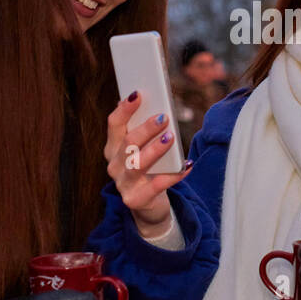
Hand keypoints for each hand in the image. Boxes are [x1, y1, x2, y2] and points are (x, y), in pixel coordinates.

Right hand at [104, 91, 191, 235]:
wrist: (149, 205)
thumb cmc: (149, 170)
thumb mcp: (143, 149)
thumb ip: (144, 130)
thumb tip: (155, 105)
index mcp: (113, 148)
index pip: (114, 124)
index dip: (124, 109)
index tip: (138, 93)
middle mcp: (114, 165)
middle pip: (127, 143)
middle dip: (145, 128)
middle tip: (163, 117)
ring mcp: (123, 184)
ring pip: (136, 164)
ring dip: (154, 149)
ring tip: (170, 138)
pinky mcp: (135, 200)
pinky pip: (156, 186)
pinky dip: (173, 175)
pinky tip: (187, 165)